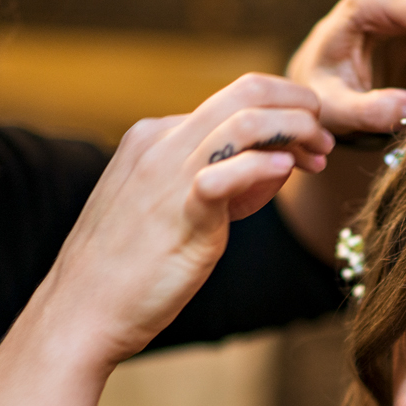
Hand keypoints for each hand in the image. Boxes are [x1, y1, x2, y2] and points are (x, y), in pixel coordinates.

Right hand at [29, 73, 333, 372]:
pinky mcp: (183, 211)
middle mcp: (160, 143)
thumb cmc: (126, 271)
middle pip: (245, 93)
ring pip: (247, 120)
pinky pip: (231, 172)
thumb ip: (213, 183)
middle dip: (298, 107)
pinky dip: (267, 167)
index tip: (307, 145)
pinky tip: (287, 175)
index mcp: (153, 137)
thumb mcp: (168, 210)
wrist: (81, 313)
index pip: (231, 103)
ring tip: (319, 155)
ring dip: (296, 131)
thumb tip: (269, 168)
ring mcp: (169, 173)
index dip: (280, 117)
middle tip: (324, 138)